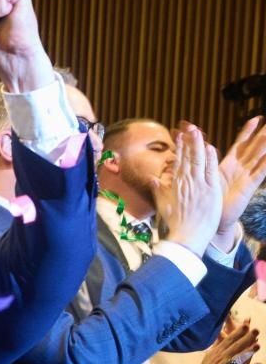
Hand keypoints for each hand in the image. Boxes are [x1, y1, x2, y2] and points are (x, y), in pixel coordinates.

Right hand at [152, 124, 222, 255]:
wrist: (185, 237)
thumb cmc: (174, 223)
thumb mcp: (162, 204)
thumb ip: (158, 189)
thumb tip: (152, 178)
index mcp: (174, 184)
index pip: (178, 161)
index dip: (179, 146)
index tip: (179, 135)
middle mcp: (185, 182)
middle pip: (187, 157)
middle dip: (188, 140)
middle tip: (189, 126)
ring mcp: (198, 186)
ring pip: (198, 160)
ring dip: (198, 144)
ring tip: (198, 131)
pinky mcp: (211, 191)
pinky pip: (211, 171)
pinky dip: (210, 159)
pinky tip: (210, 147)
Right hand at [193, 317, 260, 363]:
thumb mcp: (209, 355)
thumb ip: (217, 346)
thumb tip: (220, 336)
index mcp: (217, 351)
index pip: (229, 339)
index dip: (238, 332)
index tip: (246, 324)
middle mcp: (222, 356)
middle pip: (236, 345)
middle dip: (246, 337)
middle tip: (256, 330)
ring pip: (239, 357)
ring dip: (249, 351)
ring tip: (258, 345)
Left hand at [214, 116, 265, 249]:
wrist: (211, 221)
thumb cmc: (206, 201)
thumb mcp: (203, 178)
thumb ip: (203, 163)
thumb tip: (199, 148)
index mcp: (228, 165)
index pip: (240, 144)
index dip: (247, 132)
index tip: (256, 118)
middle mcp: (240, 169)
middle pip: (254, 148)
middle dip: (262, 134)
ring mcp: (246, 177)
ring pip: (259, 157)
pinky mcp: (249, 187)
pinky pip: (260, 173)